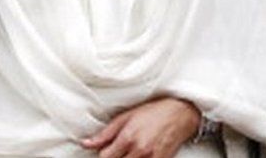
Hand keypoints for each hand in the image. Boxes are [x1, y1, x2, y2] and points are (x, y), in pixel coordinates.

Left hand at [80, 97, 200, 157]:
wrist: (180, 114)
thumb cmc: (152, 112)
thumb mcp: (125, 118)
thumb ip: (104, 134)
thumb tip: (85, 143)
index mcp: (127, 138)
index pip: (105, 157)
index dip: (102, 155)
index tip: (105, 150)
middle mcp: (140, 151)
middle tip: (118, 150)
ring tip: (129, 151)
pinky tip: (138, 155)